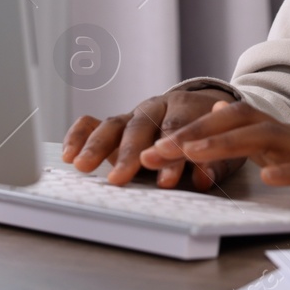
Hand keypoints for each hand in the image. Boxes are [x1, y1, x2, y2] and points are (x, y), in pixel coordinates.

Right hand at [61, 90, 244, 188]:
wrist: (201, 112)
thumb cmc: (210, 135)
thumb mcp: (221, 147)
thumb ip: (213, 163)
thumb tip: (204, 179)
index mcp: (184, 108)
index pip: (177, 130)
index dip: (171, 156)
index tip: (166, 181)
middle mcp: (154, 108)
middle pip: (140, 127)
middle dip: (129, 153)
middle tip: (120, 178)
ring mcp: (132, 115)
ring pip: (112, 125)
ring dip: (96, 146)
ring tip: (82, 167)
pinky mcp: (116, 124)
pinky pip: (91, 123)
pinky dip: (78, 136)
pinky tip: (69, 155)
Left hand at [141, 101, 289, 209]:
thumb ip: (263, 135)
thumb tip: (219, 116)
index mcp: (283, 134)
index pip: (229, 122)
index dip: (189, 130)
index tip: (150, 146)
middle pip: (236, 126)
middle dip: (190, 139)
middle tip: (151, 154)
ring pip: (267, 140)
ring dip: (226, 145)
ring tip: (192, 153)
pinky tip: (269, 177)